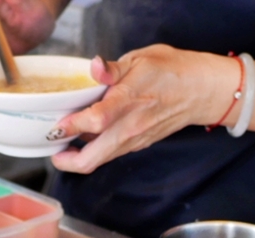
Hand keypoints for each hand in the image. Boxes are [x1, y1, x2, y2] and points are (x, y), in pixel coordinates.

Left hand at [50, 47, 241, 173]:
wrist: (202, 91)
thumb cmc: (173, 71)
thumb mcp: (141, 59)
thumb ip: (112, 69)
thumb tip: (94, 66)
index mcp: (128, 102)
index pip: (93, 121)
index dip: (70, 125)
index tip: (56, 123)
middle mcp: (129, 128)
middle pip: (91, 160)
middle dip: (66, 160)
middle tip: (52, 149)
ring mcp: (134, 141)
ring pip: (99, 161)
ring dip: (78, 156)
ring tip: (64, 142)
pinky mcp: (137, 145)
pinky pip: (110, 154)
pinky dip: (94, 150)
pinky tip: (87, 136)